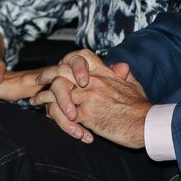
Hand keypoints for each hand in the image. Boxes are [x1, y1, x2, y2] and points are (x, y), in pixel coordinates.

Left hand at [30, 51, 150, 147]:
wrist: (144, 123)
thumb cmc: (141, 106)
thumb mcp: (133, 84)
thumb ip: (123, 74)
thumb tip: (119, 66)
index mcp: (105, 73)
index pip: (81, 57)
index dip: (68, 60)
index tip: (59, 66)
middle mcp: (94, 82)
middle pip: (63, 71)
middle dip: (47, 74)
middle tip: (38, 80)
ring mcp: (88, 97)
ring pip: (57, 92)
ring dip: (43, 96)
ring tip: (35, 100)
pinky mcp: (85, 115)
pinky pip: (62, 113)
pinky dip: (54, 115)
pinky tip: (49, 117)